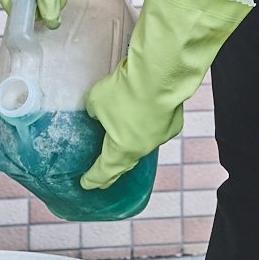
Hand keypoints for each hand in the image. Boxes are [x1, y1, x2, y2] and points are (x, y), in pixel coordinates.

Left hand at [80, 0, 253, 188]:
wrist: (160, 75)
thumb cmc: (126, 91)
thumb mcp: (96, 100)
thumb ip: (92, 110)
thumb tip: (96, 110)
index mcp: (121, 149)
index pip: (104, 171)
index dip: (93, 178)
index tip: (86, 184)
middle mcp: (143, 148)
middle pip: (125, 165)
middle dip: (113, 172)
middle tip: (105, 178)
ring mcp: (160, 136)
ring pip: (143, 145)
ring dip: (132, 146)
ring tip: (124, 145)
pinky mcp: (172, 123)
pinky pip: (156, 129)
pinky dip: (148, 127)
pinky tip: (144, 118)